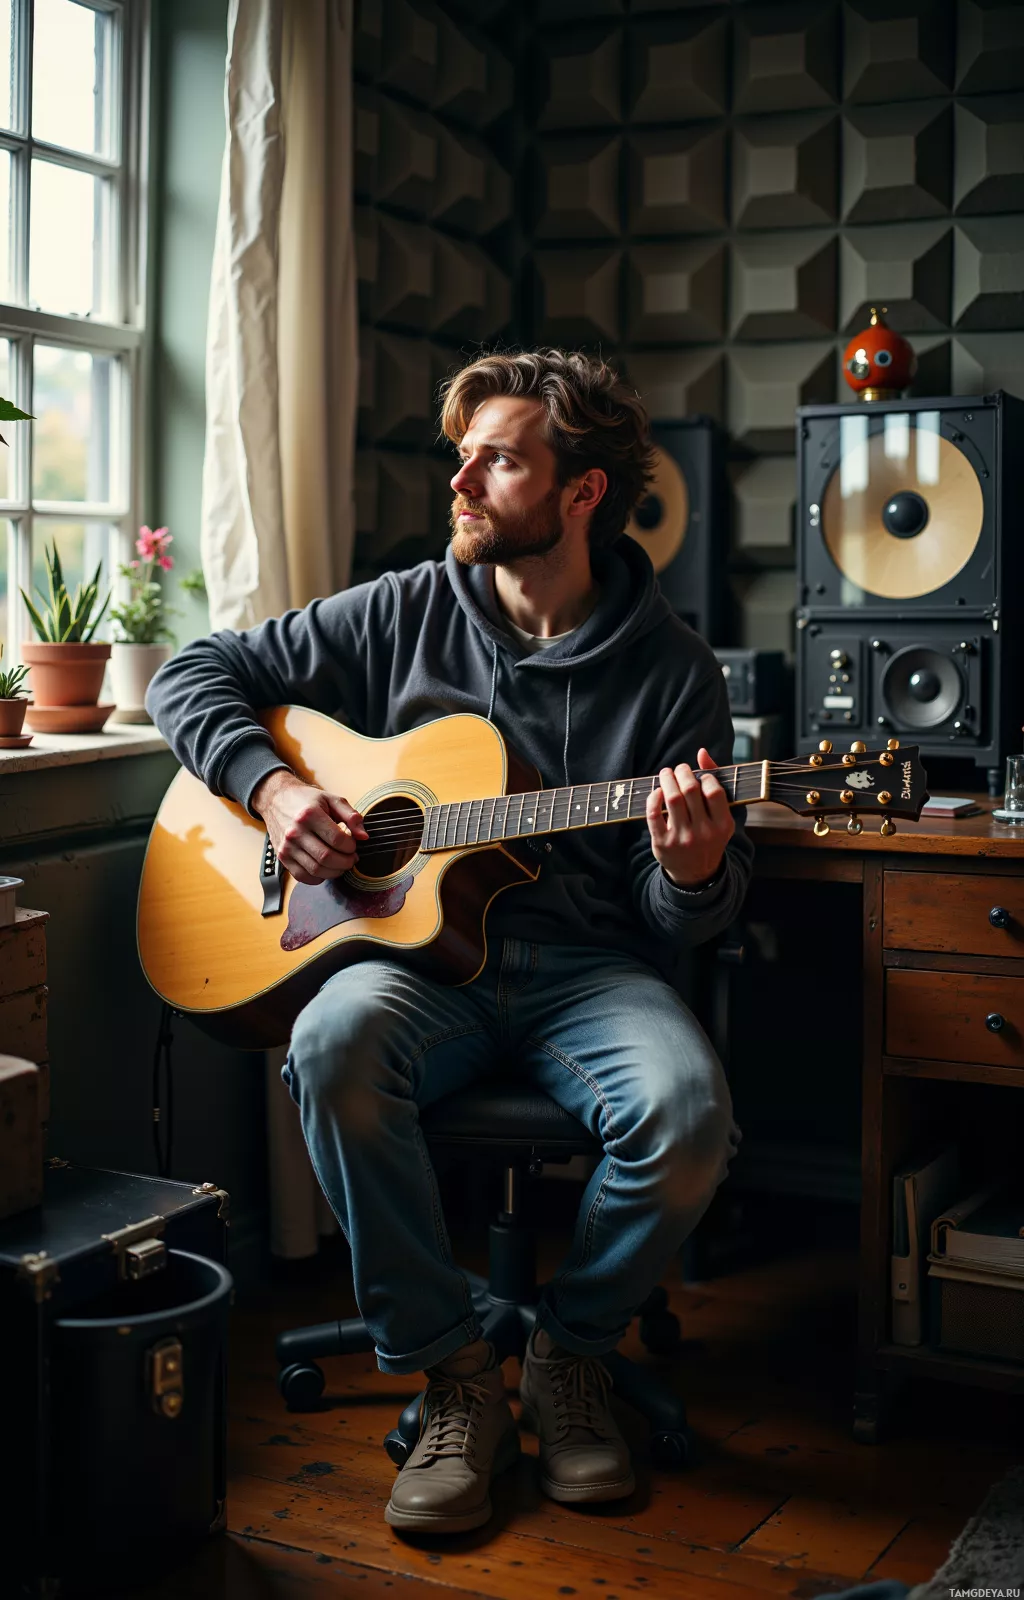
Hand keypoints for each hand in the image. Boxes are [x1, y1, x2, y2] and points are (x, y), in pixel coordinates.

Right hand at [251, 769, 368, 886]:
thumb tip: (363, 837)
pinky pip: (302, 876)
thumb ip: (351, 816)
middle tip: (351, 858)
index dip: (351, 847)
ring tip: (341, 864)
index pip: (337, 840)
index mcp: (309, 815)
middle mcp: (295, 832)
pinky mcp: (282, 857)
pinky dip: (318, 878)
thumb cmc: (306, 800)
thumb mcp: (331, 799)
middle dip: (345, 862)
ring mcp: (286, 846)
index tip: (353, 845)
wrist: (276, 799)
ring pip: (316, 870)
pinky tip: (325, 869)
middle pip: (327, 857)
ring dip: (334, 872)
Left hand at [646, 747, 733, 888]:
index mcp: (723, 825)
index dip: (705, 777)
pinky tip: (657, 791)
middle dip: (683, 772)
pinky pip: (654, 813)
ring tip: (666, 773)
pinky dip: (653, 797)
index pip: (714, 792)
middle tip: (679, 768)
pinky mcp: (662, 843)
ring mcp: (682, 839)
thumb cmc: (709, 836)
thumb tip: (702, 752)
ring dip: (667, 779)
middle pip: (691, 790)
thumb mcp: (721, 817)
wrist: (696, 873)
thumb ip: (716, 783)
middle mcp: (704, 833)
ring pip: (672, 798)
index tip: (699, 776)